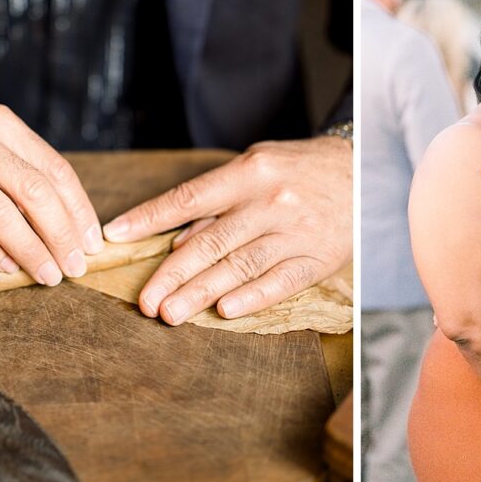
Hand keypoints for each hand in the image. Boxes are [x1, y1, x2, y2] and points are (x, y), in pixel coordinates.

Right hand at [0, 98, 102, 284]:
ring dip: (31, 251)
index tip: (93, 241)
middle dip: (62, 235)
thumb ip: (26, 170)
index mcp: (3, 125)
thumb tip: (72, 224)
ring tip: (48, 274)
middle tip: (76, 265)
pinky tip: (8, 268)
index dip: (80, 211)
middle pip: (35, 193)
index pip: (56, 171)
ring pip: (1, 216)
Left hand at [102, 136, 351, 323]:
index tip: (116, 236)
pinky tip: (224, 311)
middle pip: (210, 242)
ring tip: (170, 314)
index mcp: (249, 173)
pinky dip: (251, 298)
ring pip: (239, 266)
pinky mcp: (318, 257)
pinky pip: (280, 282)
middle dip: (172, 274)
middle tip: (145, 301)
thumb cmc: (299, 170)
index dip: (149, 218)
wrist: (364, 169)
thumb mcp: (256, 167)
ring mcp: (295, 231)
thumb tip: (176, 239)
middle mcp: (270, 201)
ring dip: (201, 293)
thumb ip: (217, 201)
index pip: (189, 198)